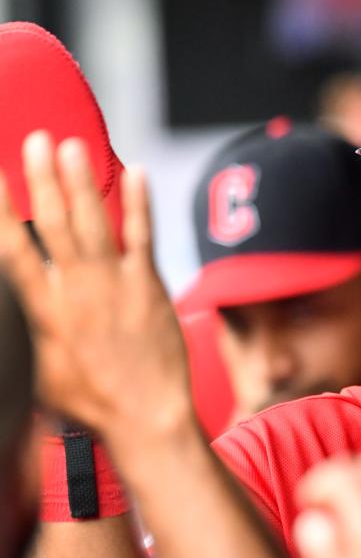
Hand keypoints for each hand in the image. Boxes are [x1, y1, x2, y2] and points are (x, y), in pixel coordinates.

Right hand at [0, 132, 191, 442]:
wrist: (146, 416)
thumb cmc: (93, 404)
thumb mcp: (43, 375)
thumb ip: (32, 335)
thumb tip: (18, 314)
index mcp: (45, 312)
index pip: (13, 250)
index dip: (1, 210)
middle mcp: (76, 291)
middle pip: (53, 224)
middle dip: (42, 179)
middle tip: (36, 141)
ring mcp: (115, 285)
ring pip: (94, 222)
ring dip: (82, 181)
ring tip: (71, 145)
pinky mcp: (149, 287)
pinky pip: (143, 236)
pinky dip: (139, 203)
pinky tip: (137, 173)